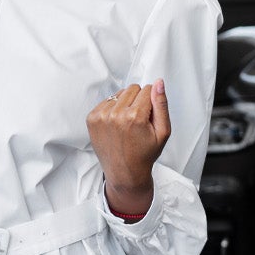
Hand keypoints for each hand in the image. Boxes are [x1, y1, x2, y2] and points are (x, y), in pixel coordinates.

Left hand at [87, 80, 169, 216]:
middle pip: (132, 89)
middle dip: (138, 101)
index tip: (149, 117)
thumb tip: (158, 83)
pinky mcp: (91, 118)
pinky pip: (106, 101)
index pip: (147, 89)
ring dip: (125, 104)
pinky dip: (113, 109)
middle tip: (138, 121)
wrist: (124, 171)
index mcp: (134, 117)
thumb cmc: (144, 153)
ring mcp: (101, 116)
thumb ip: (161, 105)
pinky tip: (116, 124)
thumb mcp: (162, 131)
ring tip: (127, 123)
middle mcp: (115, 114)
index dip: (151, 102)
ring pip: (119, 93)